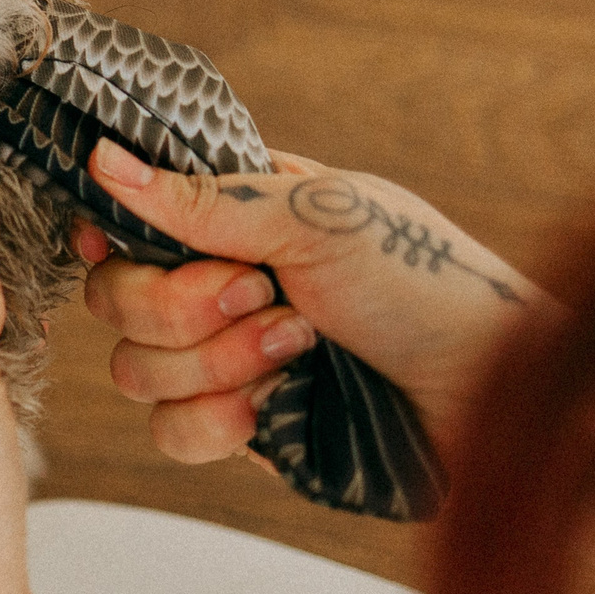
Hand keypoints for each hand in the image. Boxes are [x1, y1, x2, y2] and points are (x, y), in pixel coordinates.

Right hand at [78, 141, 559, 464]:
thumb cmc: (425, 282)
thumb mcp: (315, 221)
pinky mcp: (241, 428)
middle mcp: (217, 283)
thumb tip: (100, 159)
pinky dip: (215, 422)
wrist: (494, 393)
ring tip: (299, 347)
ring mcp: (224, 359)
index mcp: (232, 217)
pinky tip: (272, 407)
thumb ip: (203, 200)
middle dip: (180, 304)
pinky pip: (169, 433)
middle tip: (262, 294)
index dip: (113, 236)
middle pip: (113, 298)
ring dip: (214, 362)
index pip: (125, 219)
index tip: (122, 242)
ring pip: (133, 370)